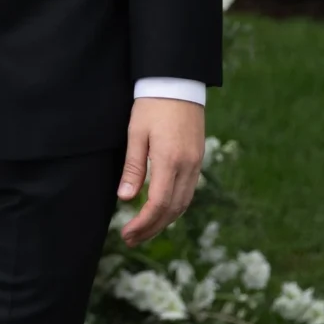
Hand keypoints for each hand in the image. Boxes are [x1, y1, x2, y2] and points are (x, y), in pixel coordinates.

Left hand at [116, 98, 205, 243]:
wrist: (178, 83)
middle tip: (130, 239)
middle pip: (172, 210)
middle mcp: (188, 166)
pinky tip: (161, 212)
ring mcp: (196, 164)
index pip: (158, 204)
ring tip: (143, 231)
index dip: (143, 224)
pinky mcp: (198, 159)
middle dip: (151, 228)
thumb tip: (125, 198)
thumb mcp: (136, 133)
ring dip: (163, 221)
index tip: (127, 234)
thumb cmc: (152, 105)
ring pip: (183, 204)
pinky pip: (188, 192)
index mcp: (170, 160)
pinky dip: (175, 207)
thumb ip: (133, 168)